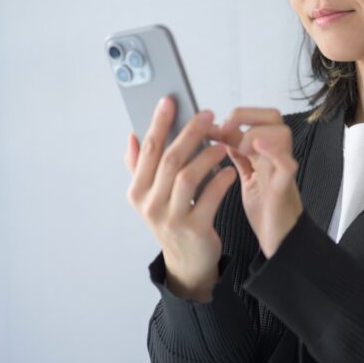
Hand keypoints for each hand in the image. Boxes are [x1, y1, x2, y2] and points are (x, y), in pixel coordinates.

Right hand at [125, 95, 237, 301]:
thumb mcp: (149, 196)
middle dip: (190, 132)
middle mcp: (149, 205)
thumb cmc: (171, 220)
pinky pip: (209, 198)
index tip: (170, 100)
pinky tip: (230, 171)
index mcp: (137, 191)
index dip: (159, 122)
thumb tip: (132, 136)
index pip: (148, 149)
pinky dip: (221, 181)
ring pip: (188, 176)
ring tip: (222, 144)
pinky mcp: (193, 230)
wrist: (187, 262)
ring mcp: (170, 219)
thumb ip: (138, 167)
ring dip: (207, 155)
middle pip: (170, 159)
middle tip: (208, 115)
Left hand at [213, 107, 302, 257]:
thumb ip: (237, 153)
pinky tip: (257, 148)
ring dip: (256, 133)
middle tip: (226, 129)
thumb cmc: (265, 209)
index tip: (212, 126)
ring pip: (282, 133)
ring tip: (239, 148)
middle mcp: (275, 156)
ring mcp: (280, 170)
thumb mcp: (247, 175)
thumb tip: (216, 132)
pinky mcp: (283, 188)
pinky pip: (287, 164)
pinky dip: (274, 152)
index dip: (234, 115)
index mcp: (264, 152)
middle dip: (246, 115)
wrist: (279, 240)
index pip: (256, 117)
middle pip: (273, 116)